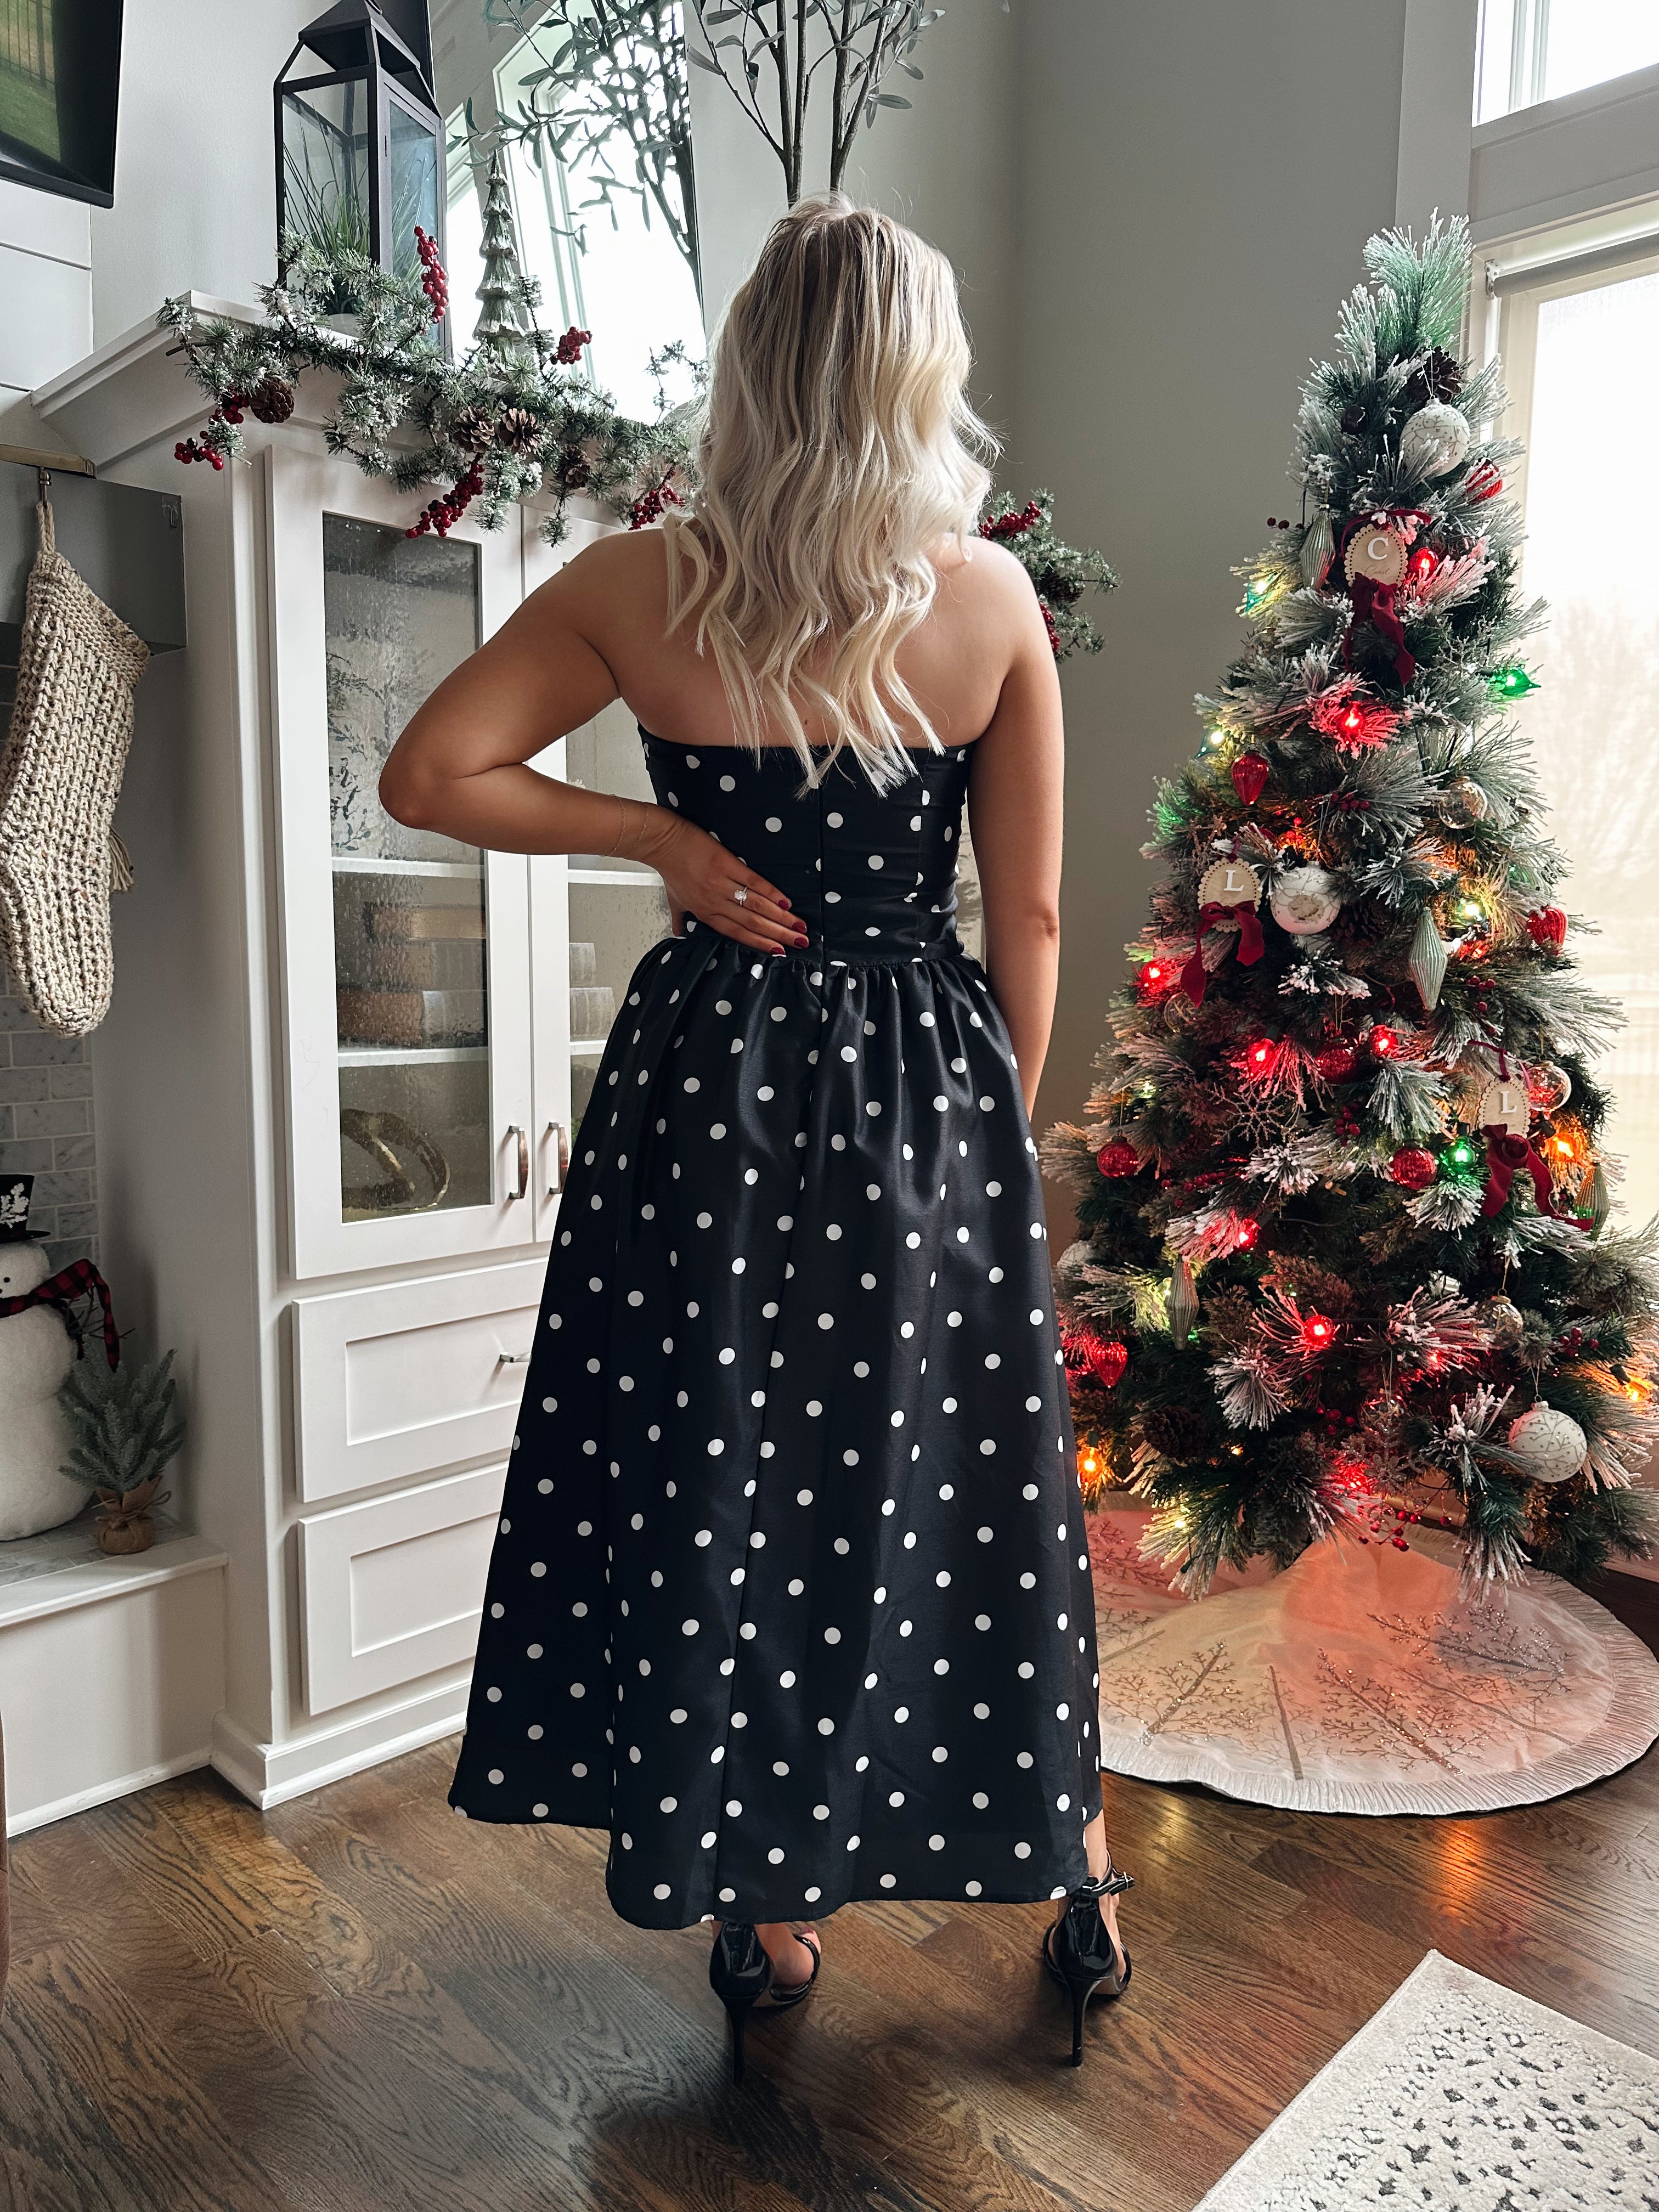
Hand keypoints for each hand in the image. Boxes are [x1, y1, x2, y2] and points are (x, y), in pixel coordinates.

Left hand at [632, 808, 807, 954]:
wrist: (663, 842)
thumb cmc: (670, 868)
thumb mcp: (675, 900)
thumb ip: (682, 919)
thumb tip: (680, 934)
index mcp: (705, 913)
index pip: (737, 934)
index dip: (760, 944)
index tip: (779, 952)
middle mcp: (714, 902)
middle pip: (752, 923)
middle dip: (779, 935)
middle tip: (800, 943)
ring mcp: (721, 884)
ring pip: (756, 906)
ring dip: (781, 917)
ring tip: (799, 925)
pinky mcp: (725, 864)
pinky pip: (753, 882)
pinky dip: (771, 892)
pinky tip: (785, 901)